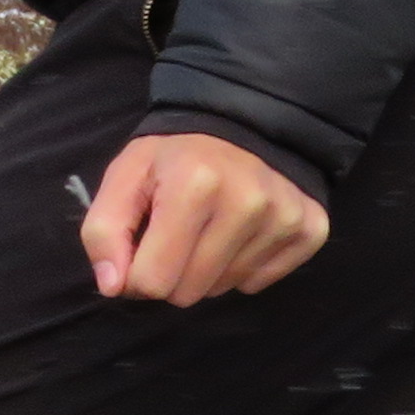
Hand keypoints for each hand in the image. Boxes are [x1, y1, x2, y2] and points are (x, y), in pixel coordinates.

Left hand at [82, 130, 328, 306]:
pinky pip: (261, 282)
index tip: (142, 247)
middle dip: (172, 274)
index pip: (152, 281)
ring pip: (224, 290)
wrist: (242, 122)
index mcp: (193, 187)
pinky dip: (243, 267)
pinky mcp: (310, 229)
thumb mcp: (126, 177)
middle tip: (176, 235)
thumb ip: (104, 231)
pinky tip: (239, 233)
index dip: (136, 273)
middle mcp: (246, 203)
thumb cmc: (175, 156)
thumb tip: (112, 287)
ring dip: (208, 270)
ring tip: (209, 228)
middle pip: (188, 293)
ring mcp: (284, 217)